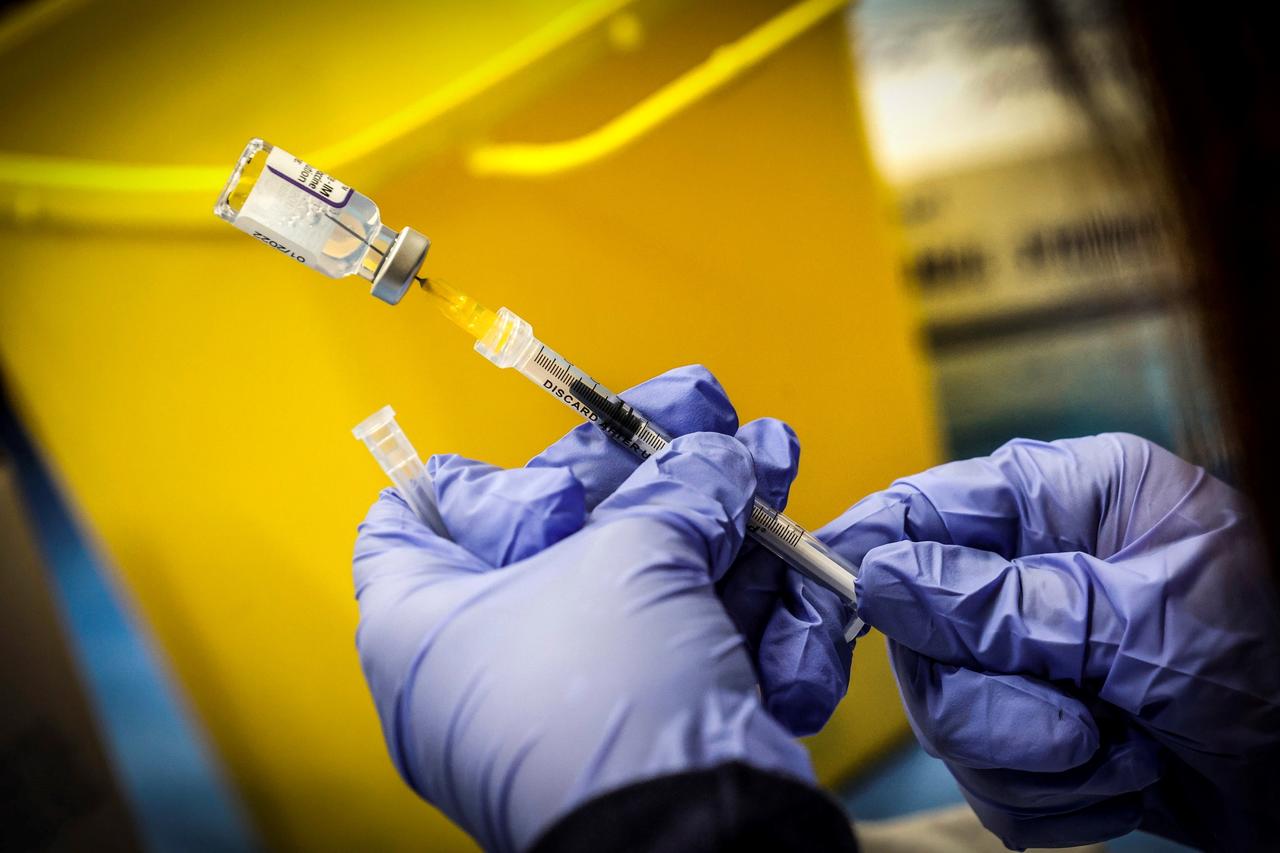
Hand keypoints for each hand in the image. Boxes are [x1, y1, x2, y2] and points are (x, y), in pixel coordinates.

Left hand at [352, 366, 849, 851]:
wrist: (690, 842)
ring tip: (770, 456)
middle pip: (555, 537)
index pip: (408, 525)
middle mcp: (482, 664)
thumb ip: (671, 490)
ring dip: (713, 520)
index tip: (533, 451)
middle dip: (647, 471)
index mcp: (425, 620)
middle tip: (702, 417)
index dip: (470, 476)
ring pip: (637, 585)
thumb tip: (716, 457)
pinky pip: (677, 642)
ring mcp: (564, 700)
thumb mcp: (633, 559)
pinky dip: (734, 596)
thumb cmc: (607, 701)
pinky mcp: (637, 730)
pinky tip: (790, 551)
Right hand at [841, 434, 1279, 849]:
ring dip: (1032, 758)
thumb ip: (1008, 602)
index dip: (859, 560)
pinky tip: (1126, 780)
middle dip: (988, 701)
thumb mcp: (1151, 622)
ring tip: (1123, 749)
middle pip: (921, 632)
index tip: (815, 620)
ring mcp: (1038, 655)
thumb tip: (881, 581)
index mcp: (1063, 500)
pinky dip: (1053, 800)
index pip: (919, 510)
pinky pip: (988, 777)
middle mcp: (1037, 568)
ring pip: (949, 713)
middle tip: (1071, 724)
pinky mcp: (1045, 732)